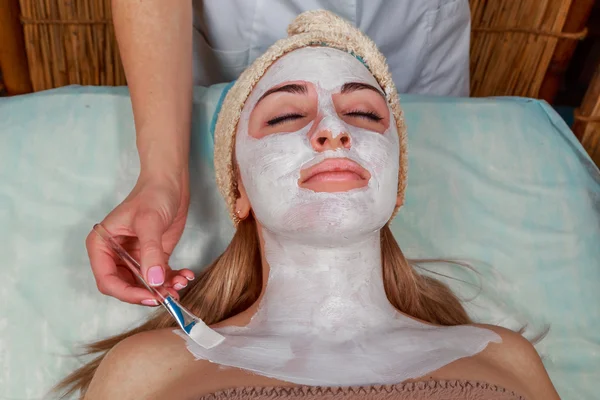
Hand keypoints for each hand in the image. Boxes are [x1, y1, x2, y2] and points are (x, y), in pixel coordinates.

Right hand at [86, 172, 194, 304]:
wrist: (170, 183)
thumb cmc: (152, 195)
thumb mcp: (150, 222)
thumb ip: (151, 252)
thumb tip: (154, 282)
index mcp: (102, 245)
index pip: (108, 280)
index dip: (127, 293)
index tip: (150, 296)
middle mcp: (115, 255)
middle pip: (126, 287)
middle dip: (148, 294)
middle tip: (169, 295)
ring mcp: (134, 257)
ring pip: (145, 285)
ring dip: (163, 290)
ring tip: (181, 284)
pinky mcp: (153, 257)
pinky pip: (160, 277)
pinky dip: (172, 281)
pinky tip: (185, 276)